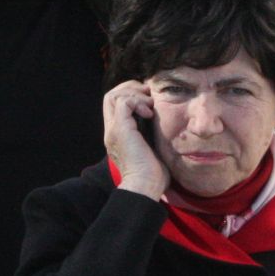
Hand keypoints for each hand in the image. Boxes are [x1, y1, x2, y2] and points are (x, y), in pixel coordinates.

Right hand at [104, 81, 168, 198]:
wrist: (145, 187)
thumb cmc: (153, 174)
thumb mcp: (152, 148)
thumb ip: (151, 134)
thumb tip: (163, 123)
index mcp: (118, 134)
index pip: (115, 105)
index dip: (131, 95)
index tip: (150, 100)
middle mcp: (111, 130)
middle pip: (111, 96)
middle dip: (130, 88)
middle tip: (149, 94)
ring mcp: (114, 130)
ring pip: (114, 95)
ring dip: (135, 93)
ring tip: (150, 103)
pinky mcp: (120, 129)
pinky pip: (123, 102)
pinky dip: (138, 101)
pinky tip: (149, 113)